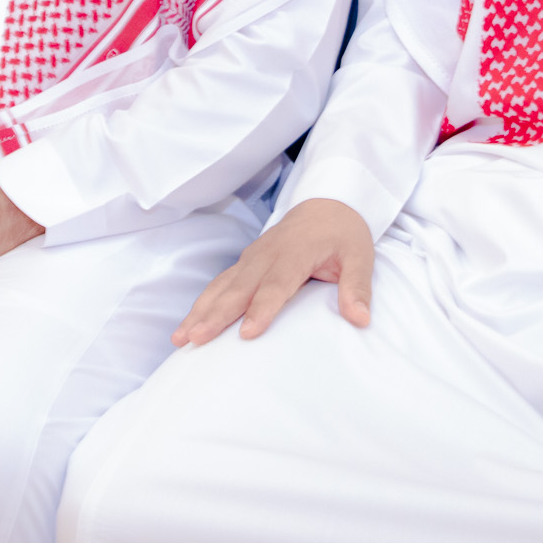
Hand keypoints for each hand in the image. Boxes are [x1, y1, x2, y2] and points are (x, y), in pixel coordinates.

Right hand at [173, 197, 373, 346]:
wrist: (328, 203)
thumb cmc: (344, 233)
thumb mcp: (361, 257)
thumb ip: (357, 288)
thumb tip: (361, 319)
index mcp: (296, 253)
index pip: (276, 285)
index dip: (261, 309)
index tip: (247, 333)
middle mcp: (267, 255)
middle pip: (239, 288)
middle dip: (216, 314)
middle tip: (196, 339)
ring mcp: (252, 257)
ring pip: (222, 286)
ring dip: (200, 311)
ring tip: (181, 337)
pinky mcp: (245, 262)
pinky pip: (220, 283)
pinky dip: (203, 303)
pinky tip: (189, 324)